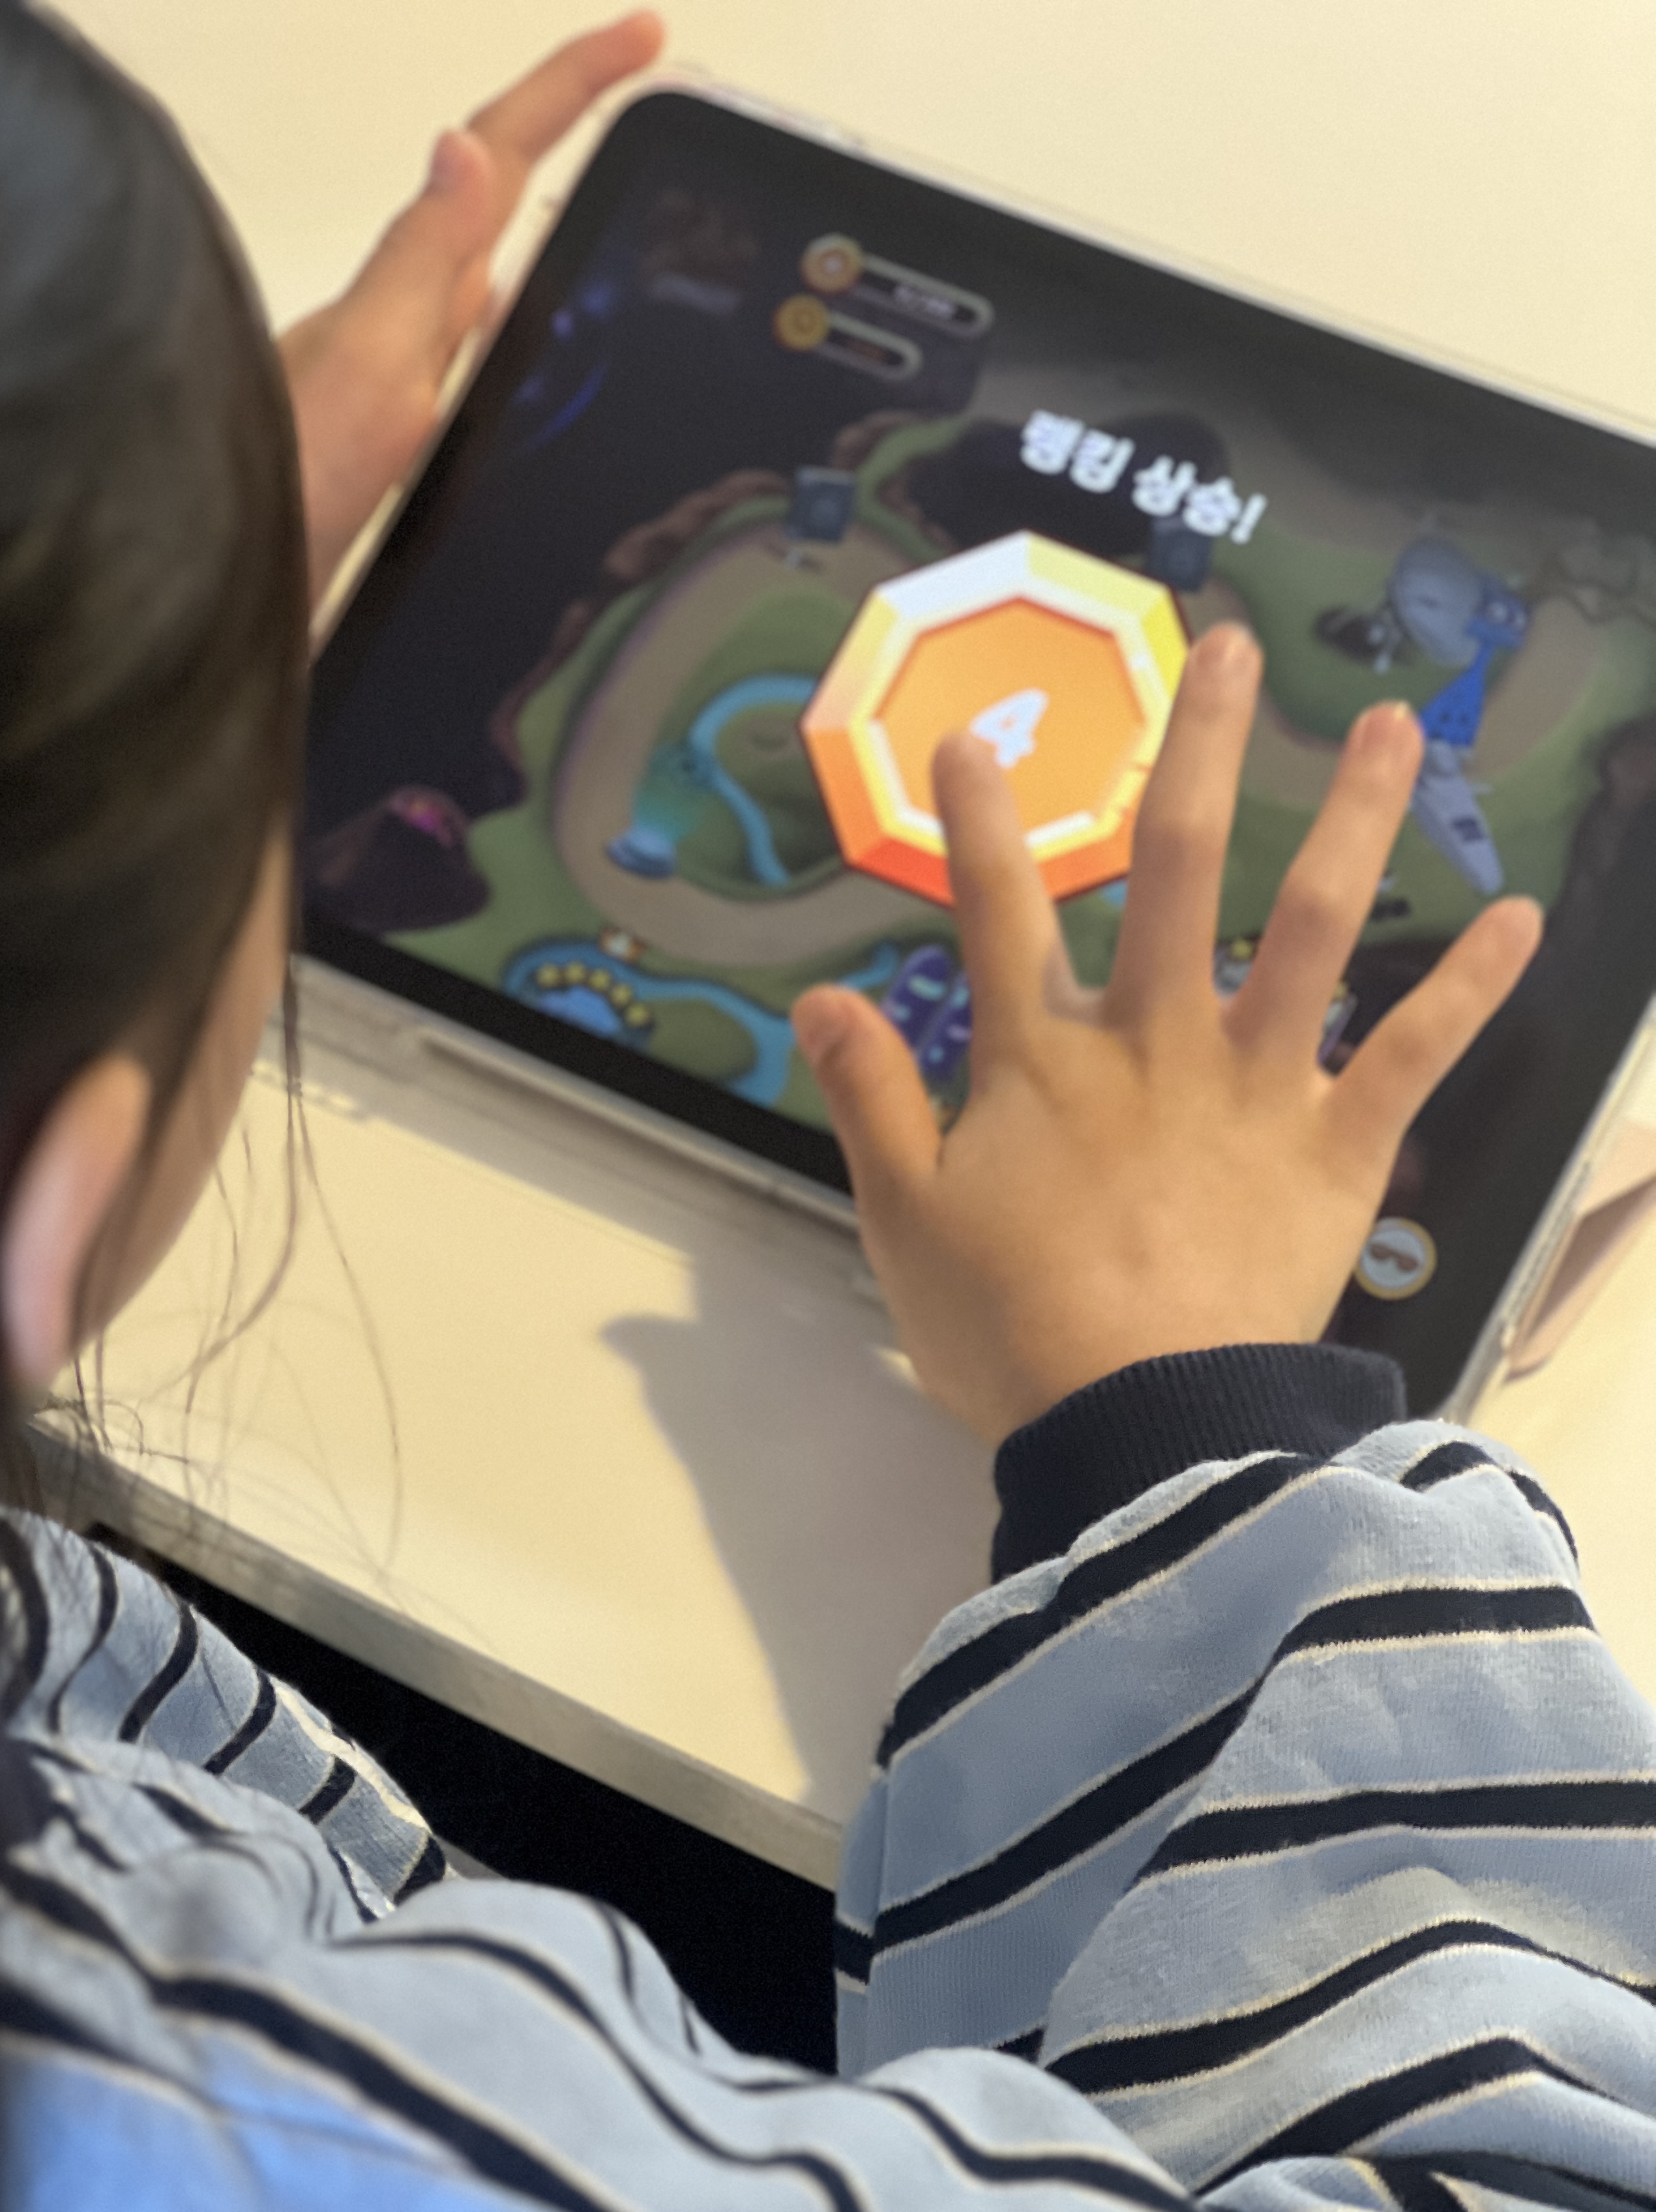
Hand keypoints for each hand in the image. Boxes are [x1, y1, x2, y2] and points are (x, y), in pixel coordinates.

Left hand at [278, 13, 663, 604]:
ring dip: (544, 213)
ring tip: (607, 183)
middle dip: (570, 126)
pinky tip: (526, 329)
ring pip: (486, 265)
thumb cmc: (276, 490)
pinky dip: (511, 311)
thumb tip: (460, 147)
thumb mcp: (369, 366)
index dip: (572, 88)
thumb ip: (417, 262)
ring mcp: (399, 374)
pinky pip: (470, 347)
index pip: (502, 155)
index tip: (642, 37)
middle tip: (636, 77)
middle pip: (501, 192)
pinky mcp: (391, 438)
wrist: (209, 591)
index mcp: (414, 293)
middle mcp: (406, 321)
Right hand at [792, 623, 1542, 1445]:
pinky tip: (1524, 917)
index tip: (979, 737)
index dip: (984, 820)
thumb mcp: (906, 1219)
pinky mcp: (1339, 1146)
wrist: (1143, 1426)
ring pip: (1314, 926)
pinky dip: (1473, 986)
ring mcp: (1257, 1082)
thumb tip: (821, 996)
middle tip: (1234, 651)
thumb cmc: (1012, 1329)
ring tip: (1396, 727)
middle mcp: (1155, 1039)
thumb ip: (870, 1098)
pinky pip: (1417, 1053)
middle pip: (1180, 867)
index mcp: (1041, 1059)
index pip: (1000, 911)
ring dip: (1358, 818)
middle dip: (1203, 750)